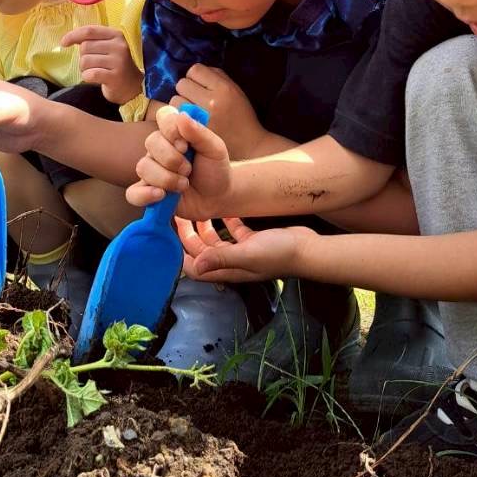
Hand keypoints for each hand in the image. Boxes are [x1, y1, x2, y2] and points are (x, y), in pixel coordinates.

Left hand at [62, 25, 142, 104]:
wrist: (134, 87)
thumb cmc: (116, 65)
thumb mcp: (108, 47)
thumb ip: (92, 40)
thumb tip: (67, 39)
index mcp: (116, 35)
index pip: (89, 31)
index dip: (73, 35)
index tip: (63, 43)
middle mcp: (119, 46)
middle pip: (85, 47)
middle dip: (82, 57)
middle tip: (92, 65)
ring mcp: (119, 61)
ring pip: (85, 61)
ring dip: (84, 69)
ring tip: (95, 72)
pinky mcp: (115, 77)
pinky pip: (90, 74)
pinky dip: (87, 77)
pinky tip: (95, 79)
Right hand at [126, 105, 233, 219]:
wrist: (218, 197)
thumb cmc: (215, 169)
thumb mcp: (215, 149)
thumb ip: (199, 132)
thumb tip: (182, 116)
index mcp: (175, 132)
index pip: (163, 116)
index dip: (171, 128)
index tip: (185, 144)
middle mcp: (159, 148)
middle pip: (151, 142)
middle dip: (173, 159)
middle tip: (189, 169)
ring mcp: (151, 170)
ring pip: (143, 167)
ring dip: (167, 179)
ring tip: (184, 185)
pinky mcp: (147, 192)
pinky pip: (133, 193)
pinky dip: (145, 195)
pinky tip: (161, 196)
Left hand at [171, 65, 263, 157]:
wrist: (249, 146)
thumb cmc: (241, 116)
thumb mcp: (236, 91)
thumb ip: (217, 77)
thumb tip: (196, 71)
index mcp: (224, 88)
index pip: (195, 70)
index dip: (196, 77)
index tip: (200, 86)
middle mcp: (212, 102)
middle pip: (182, 83)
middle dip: (186, 89)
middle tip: (195, 99)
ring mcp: (201, 118)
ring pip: (175, 100)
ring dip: (180, 104)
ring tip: (191, 111)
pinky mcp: (194, 132)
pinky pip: (176, 117)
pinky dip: (179, 117)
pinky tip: (189, 121)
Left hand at [177, 214, 310, 282]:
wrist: (307, 249)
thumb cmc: (279, 254)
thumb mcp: (248, 254)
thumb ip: (222, 258)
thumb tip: (195, 265)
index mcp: (227, 269)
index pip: (195, 268)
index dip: (179, 255)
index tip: (169, 236)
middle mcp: (232, 263)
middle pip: (202, 251)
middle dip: (188, 236)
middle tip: (180, 214)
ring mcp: (242, 252)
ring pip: (216, 240)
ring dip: (205, 227)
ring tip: (197, 208)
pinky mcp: (253, 241)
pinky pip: (233, 231)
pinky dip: (226, 220)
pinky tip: (224, 207)